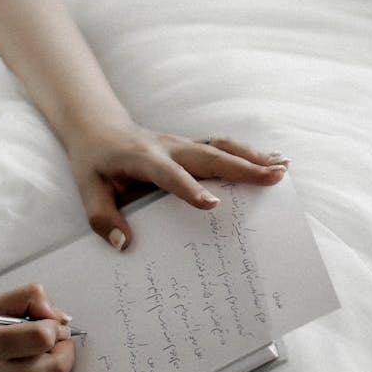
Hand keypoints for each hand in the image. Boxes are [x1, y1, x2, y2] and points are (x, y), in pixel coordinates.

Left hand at [67, 121, 289, 250]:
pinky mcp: (190, 147)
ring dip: (252, 157)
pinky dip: (248, 154)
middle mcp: (167, 147)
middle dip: (242, 167)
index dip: (189, 188)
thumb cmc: (94, 162)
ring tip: (283, 169)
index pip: (168, 173)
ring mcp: (181, 144)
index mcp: (141, 158)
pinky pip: (221, 148)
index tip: (212, 204)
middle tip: (274, 178)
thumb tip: (124, 244)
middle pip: (208, 155)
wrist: (98, 128)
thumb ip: (102, 218)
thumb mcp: (87, 190)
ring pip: (220, 147)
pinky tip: (273, 160)